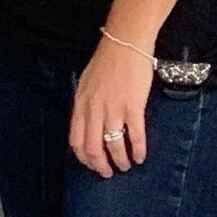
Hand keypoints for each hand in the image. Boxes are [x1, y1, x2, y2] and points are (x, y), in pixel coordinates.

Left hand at [69, 38, 152, 176]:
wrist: (124, 43)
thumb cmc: (107, 61)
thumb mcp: (86, 83)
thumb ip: (85, 105)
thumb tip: (87, 123)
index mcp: (81, 105)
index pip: (76, 140)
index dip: (84, 158)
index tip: (92, 164)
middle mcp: (94, 110)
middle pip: (92, 148)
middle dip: (101, 166)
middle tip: (109, 173)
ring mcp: (113, 109)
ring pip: (113, 146)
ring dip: (120, 161)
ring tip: (127, 166)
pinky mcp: (133, 107)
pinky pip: (135, 135)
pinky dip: (138, 150)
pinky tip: (141, 156)